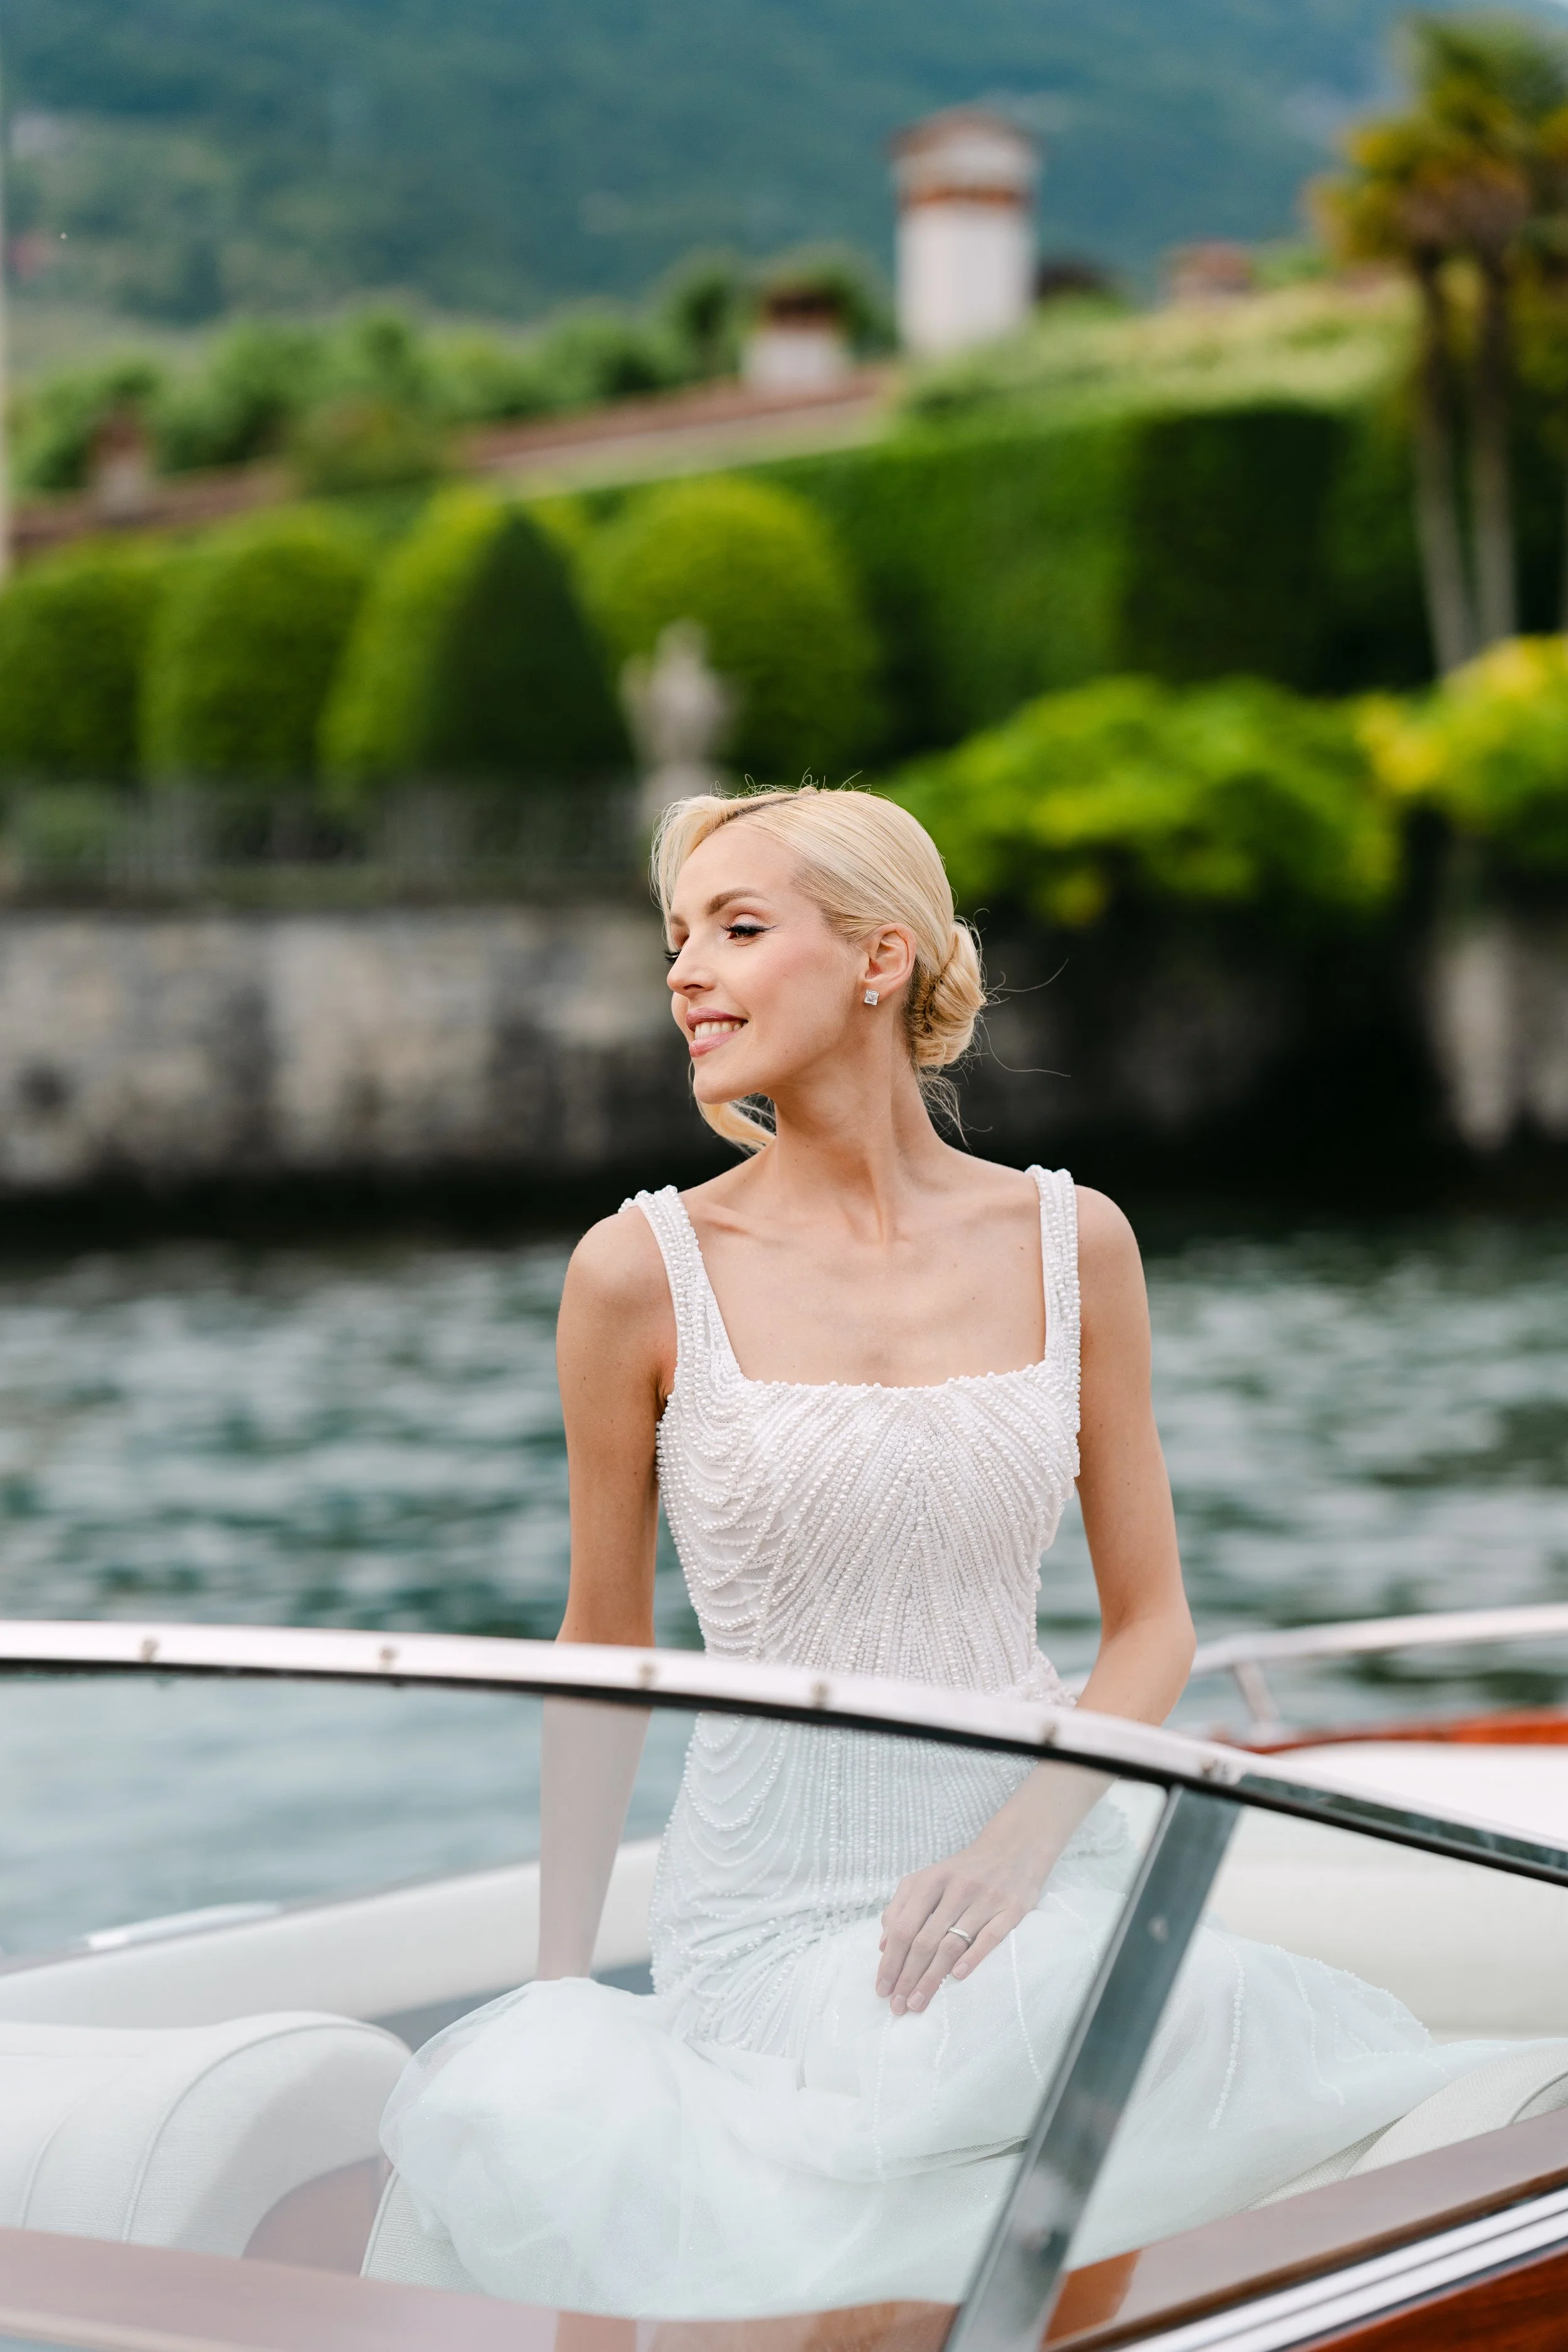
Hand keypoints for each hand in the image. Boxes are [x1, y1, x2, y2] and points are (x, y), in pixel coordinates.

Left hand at [876, 1833, 1050, 2015]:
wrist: (1014, 1848)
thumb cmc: (964, 1871)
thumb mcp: (929, 1877)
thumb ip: (902, 1905)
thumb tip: (883, 1945)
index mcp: (931, 1880)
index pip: (903, 1926)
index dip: (890, 1960)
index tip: (882, 1989)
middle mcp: (956, 1887)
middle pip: (924, 1940)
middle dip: (907, 1977)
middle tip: (898, 2006)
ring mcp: (985, 1898)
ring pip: (952, 1943)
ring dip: (932, 1978)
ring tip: (919, 2003)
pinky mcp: (1012, 1908)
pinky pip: (991, 1937)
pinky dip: (973, 1957)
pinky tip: (957, 1977)